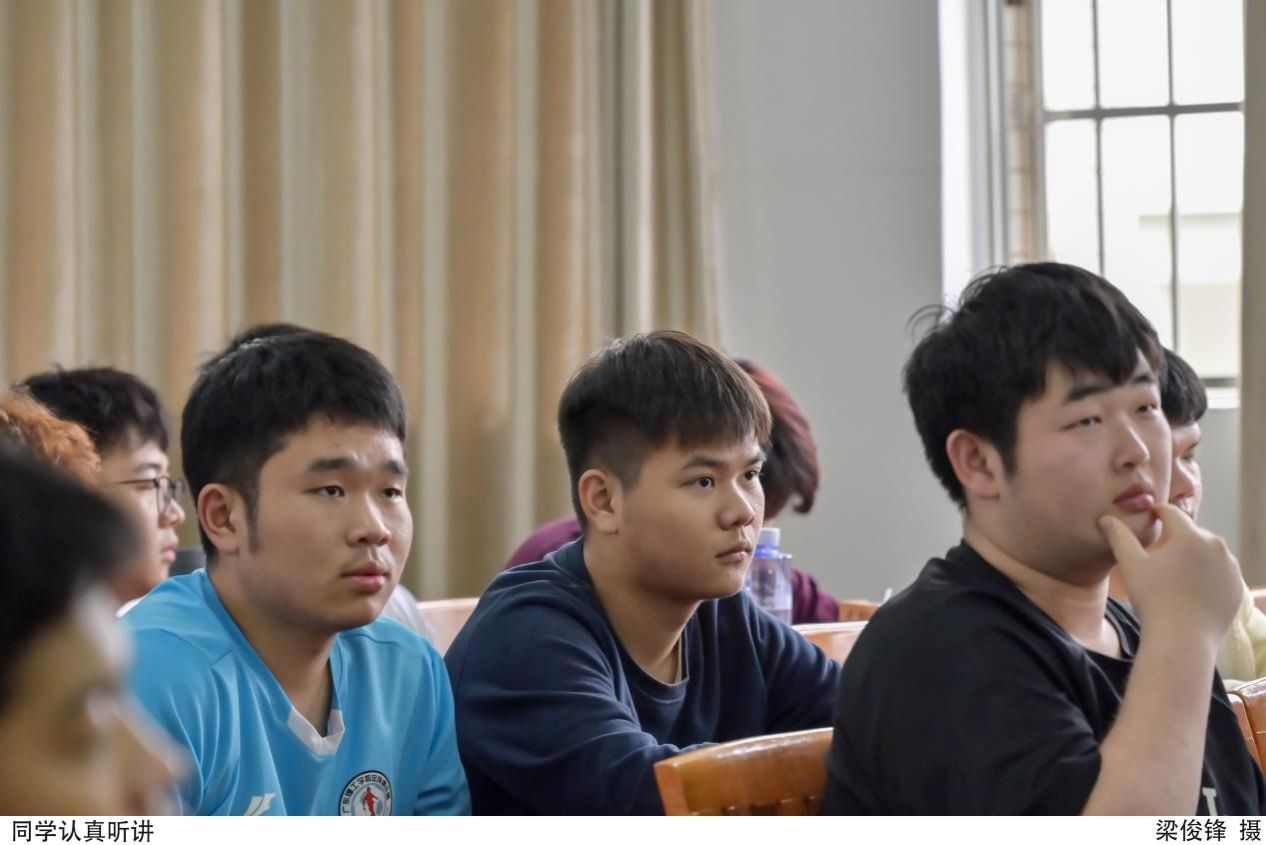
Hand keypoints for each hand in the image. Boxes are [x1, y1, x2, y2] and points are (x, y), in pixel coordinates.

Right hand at [1099, 503, 1241, 643]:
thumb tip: (1106, 518)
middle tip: (1159, 557)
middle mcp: (1216, 545)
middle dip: (1175, 539)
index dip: (1158, 513)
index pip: (1172, 513)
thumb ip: (1119, 536)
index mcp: (1190, 535)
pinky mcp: (1237, 585)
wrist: (1183, 639)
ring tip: (1175, 576)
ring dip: (1192, 556)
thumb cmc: (1153, 599)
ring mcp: (1230, 566)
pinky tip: (1191, 590)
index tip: (1150, 519)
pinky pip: (1219, 571)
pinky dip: (1207, 574)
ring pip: (1207, 552)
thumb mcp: (1131, 565)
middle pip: (1191, 533)